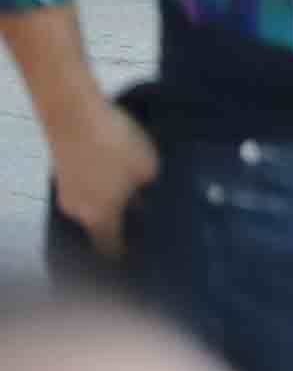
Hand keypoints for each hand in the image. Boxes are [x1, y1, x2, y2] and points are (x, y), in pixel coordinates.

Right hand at [46, 94, 154, 258]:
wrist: (75, 115)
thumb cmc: (117, 145)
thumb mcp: (148, 168)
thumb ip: (150, 190)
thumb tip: (150, 198)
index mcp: (100, 218)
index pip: (110, 248)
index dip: (126, 254)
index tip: (143, 255)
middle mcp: (79, 212)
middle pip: (101, 228)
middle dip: (123, 224)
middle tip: (148, 218)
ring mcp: (67, 192)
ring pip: (94, 205)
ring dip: (112, 201)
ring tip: (139, 191)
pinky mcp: (64, 173)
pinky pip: (87, 188)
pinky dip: (101, 185)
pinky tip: (119, 172)